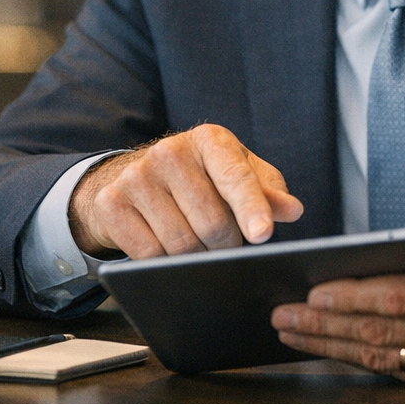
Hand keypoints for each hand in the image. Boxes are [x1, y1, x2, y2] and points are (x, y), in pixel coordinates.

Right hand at [68, 124, 302, 257]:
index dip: (251, 208)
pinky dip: (165, 263)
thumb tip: (292, 210)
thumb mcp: (238, 174)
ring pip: (181, 244)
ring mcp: (136, 177)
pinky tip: (168, 248)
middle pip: (211, 222)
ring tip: (199, 245)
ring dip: (197, 258)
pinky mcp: (111, 203)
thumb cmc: (202, 177)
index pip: (235, 178)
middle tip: (227, 245)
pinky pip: (149, 254)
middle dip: (226, 245)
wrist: (133, 176)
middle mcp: (170, 152)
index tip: (262, 234)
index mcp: (210, 140)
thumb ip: (267, 192)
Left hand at [270, 217, 404, 385]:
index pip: (398, 299)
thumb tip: (398, 259)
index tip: (311, 290)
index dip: (350, 296)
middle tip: (284, 316)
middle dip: (325, 326)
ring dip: (334, 347)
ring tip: (295, 335)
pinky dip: (365, 360)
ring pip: (385, 357)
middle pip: (381, 333)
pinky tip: (336, 348)